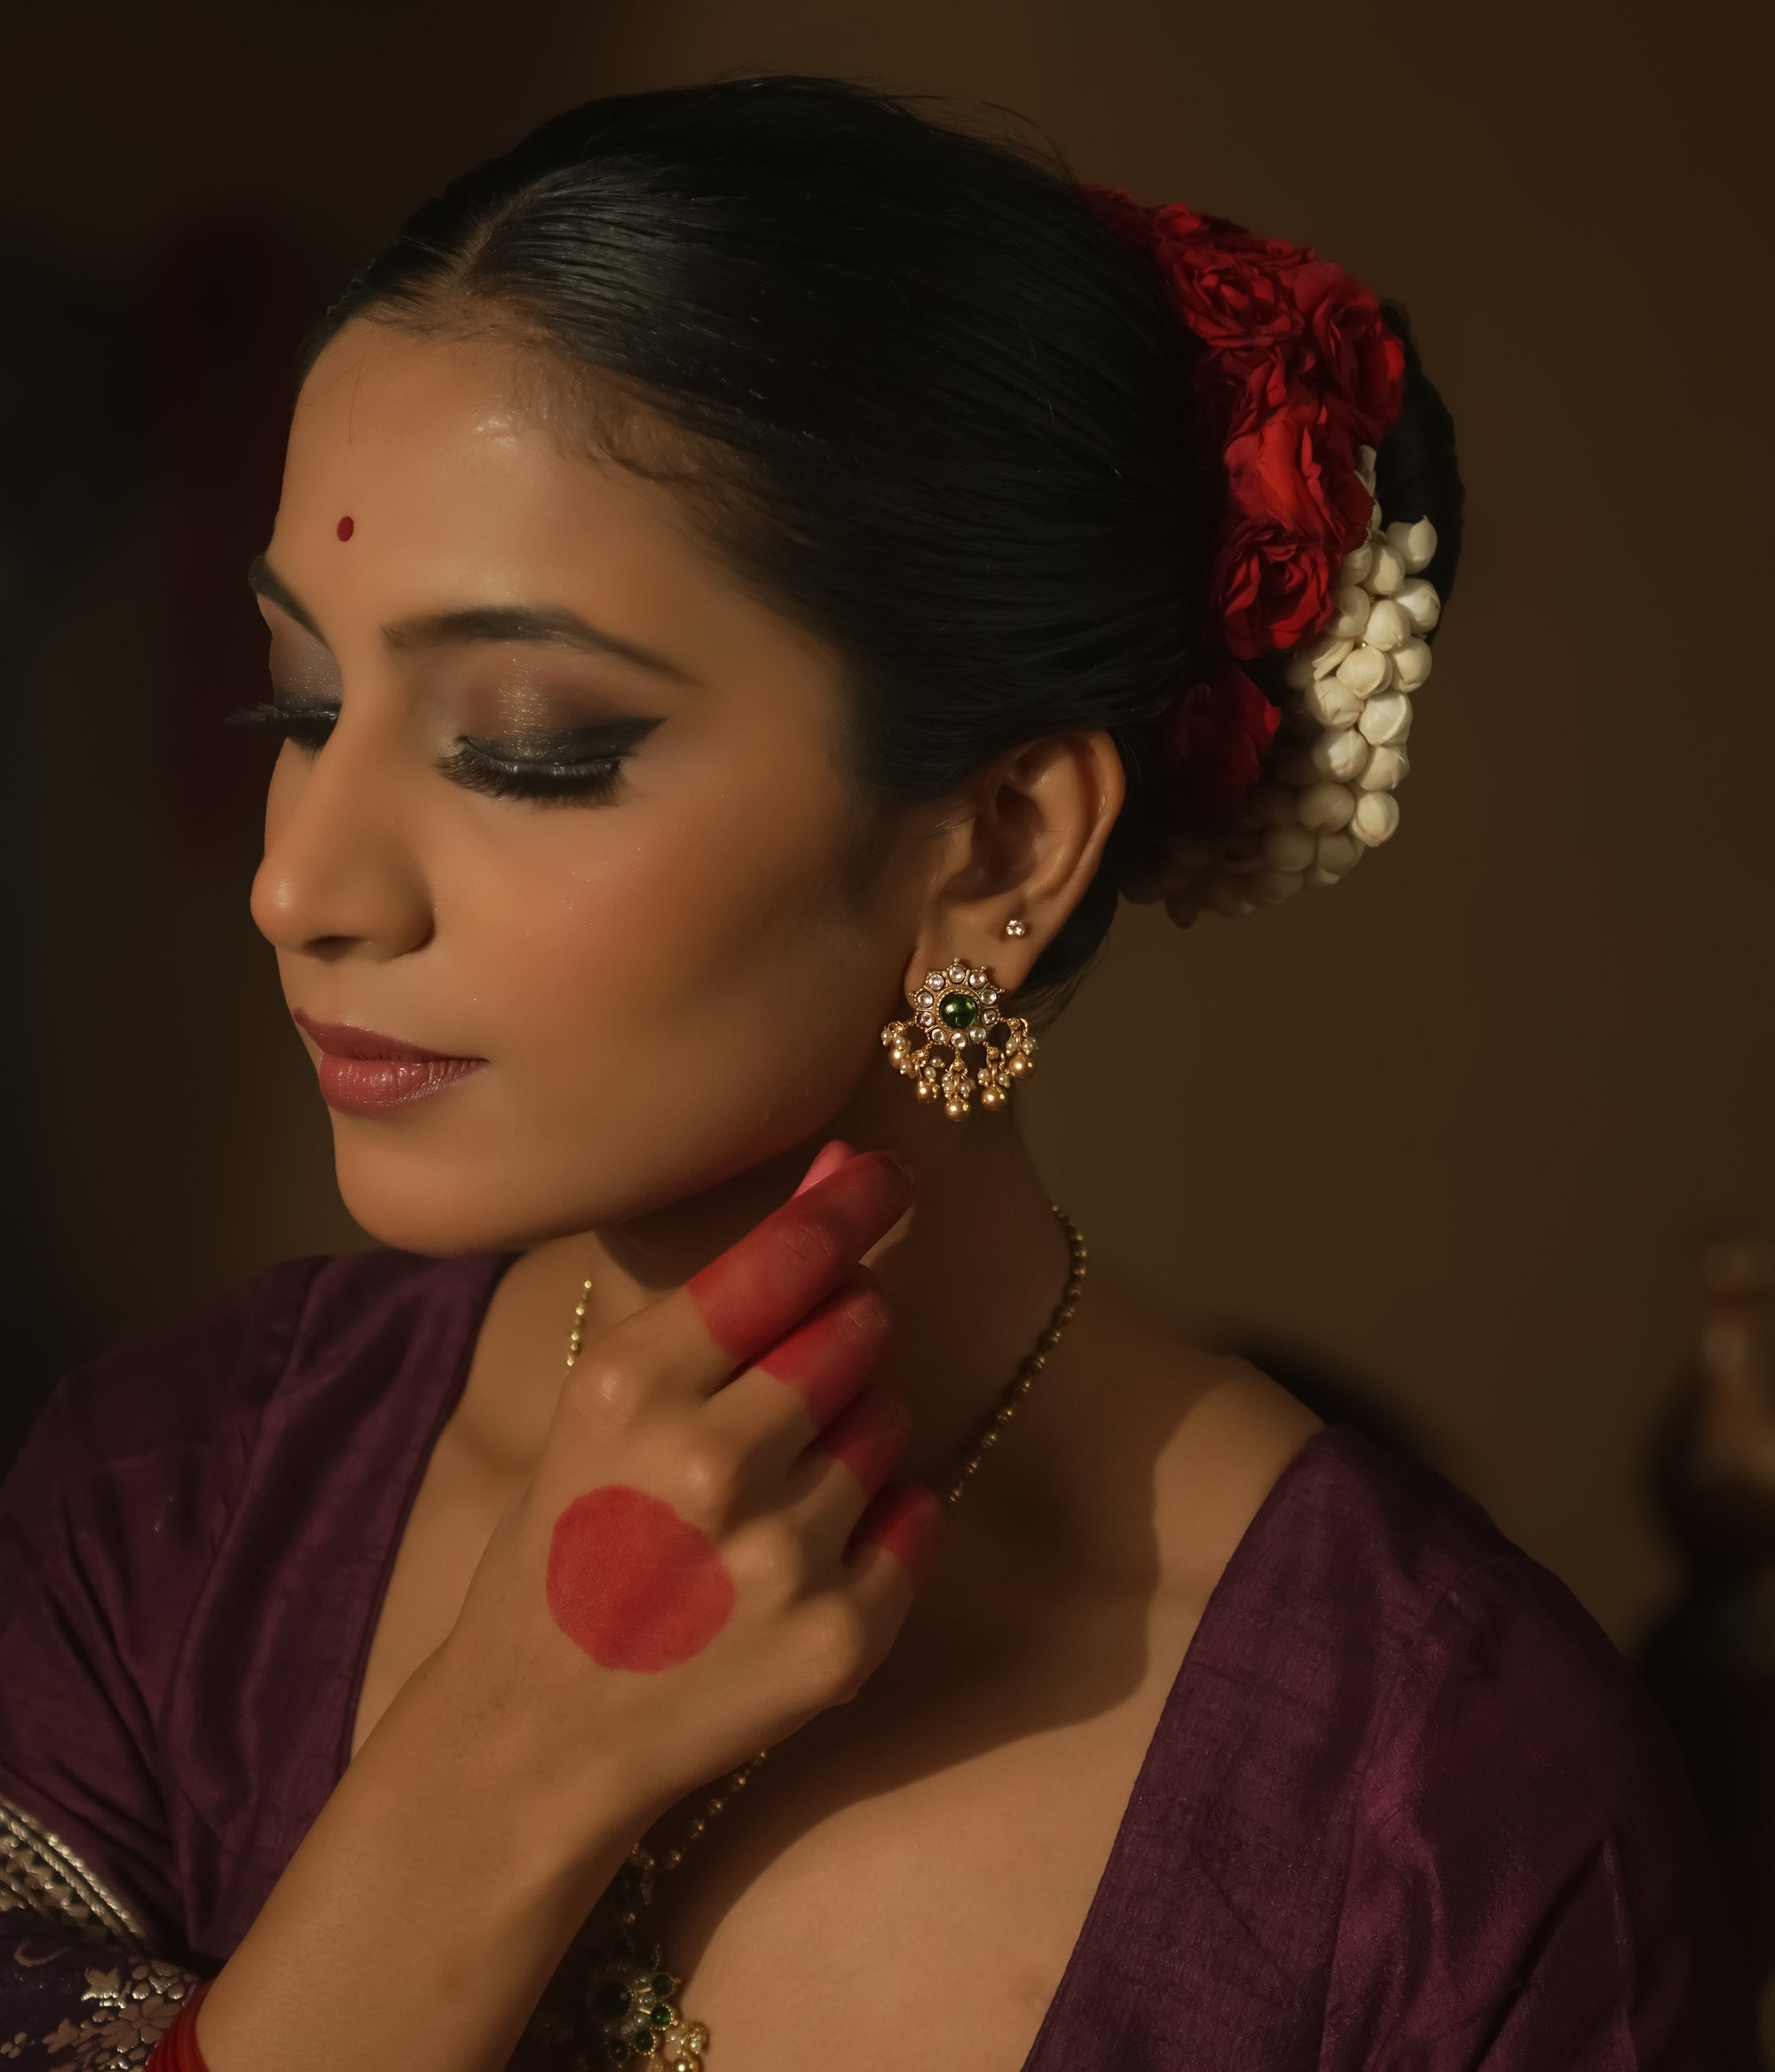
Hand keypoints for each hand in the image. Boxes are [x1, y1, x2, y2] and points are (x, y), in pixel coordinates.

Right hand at [425, 1143, 940, 1841]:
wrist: (533, 1736)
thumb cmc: (565, 1542)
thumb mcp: (600, 1404)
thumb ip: (721, 1295)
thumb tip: (846, 1171)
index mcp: (634, 1386)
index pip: (787, 1256)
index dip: (851, 1204)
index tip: (889, 1175)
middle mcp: (713, 1463)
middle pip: (857, 1326)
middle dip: (842, 1331)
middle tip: (788, 1383)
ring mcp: (782, 1556)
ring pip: (891, 1418)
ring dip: (854, 1430)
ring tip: (769, 1491)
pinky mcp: (838, 1639)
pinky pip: (919, 1515)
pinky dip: (884, 1517)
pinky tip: (803, 1550)